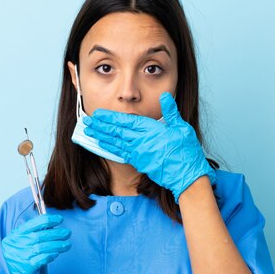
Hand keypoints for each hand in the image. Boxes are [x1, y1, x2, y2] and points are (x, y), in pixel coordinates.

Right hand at [1, 214, 71, 273]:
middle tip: (67, 233)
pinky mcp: (26, 270)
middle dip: (55, 233)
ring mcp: (18, 258)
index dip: (47, 220)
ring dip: (57, 245)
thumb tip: (53, 224)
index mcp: (13, 237)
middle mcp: (13, 247)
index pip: (31, 224)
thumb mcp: (28, 245)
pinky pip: (42, 259)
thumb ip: (37, 234)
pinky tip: (56, 254)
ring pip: (41, 247)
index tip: (59, 219)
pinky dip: (51, 255)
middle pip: (37, 236)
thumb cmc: (28, 260)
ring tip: (67, 245)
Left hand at [82, 92, 215, 202]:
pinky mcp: (139, 163)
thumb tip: (164, 96)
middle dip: (101, 126)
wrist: (187, 177)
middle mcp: (142, 142)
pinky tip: (102, 144)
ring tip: (89, 131)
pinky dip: (110, 148)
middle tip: (87, 121)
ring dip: (102, 136)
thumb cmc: (187, 152)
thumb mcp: (182, 128)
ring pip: (116, 142)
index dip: (111, 117)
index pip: (126, 121)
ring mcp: (139, 153)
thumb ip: (171, 112)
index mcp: (151, 130)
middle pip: (117, 131)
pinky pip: (121, 153)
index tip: (99, 114)